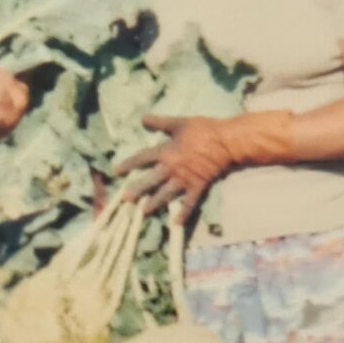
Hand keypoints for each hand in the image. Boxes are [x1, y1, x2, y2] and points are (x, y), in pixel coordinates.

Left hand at [116, 115, 237, 221]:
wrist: (226, 141)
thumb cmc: (203, 130)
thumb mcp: (180, 123)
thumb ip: (160, 122)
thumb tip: (142, 118)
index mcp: (166, 151)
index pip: (143, 158)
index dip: (129, 164)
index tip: (116, 172)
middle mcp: (172, 168)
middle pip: (151, 181)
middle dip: (138, 190)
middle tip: (126, 200)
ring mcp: (184, 179)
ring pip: (166, 194)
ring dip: (154, 203)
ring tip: (144, 212)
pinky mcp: (197, 187)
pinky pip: (189, 203)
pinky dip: (183, 214)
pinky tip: (175, 224)